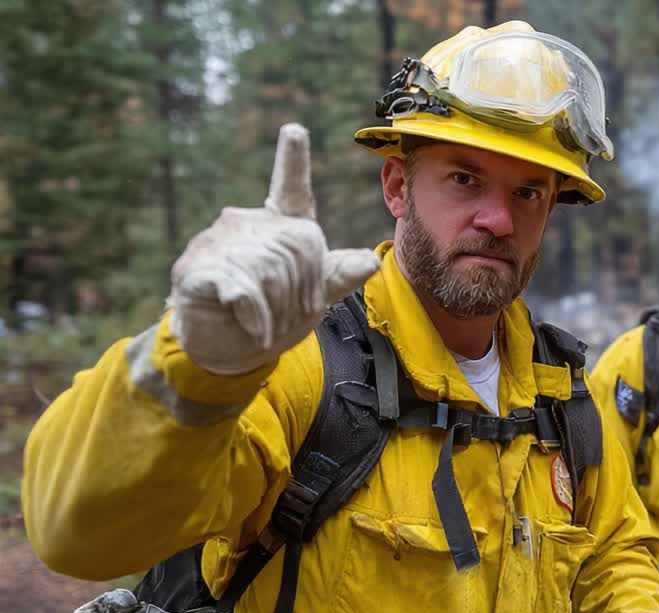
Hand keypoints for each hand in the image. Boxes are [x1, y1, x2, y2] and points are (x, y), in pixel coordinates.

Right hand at [167, 124, 380, 374]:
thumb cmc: (272, 312)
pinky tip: (254, 327)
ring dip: (276, 310)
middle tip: (283, 313)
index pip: (291, 189)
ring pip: (269, 272)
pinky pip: (240, 289)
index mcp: (281, 227)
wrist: (225, 346)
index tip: (294, 130)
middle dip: (299, 292)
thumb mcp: (314, 295)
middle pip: (295, 250)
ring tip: (263, 323)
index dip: (293, 160)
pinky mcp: (196, 269)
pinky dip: (254, 316)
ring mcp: (217, 243)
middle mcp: (246, 224)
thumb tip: (371, 262)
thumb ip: (338, 275)